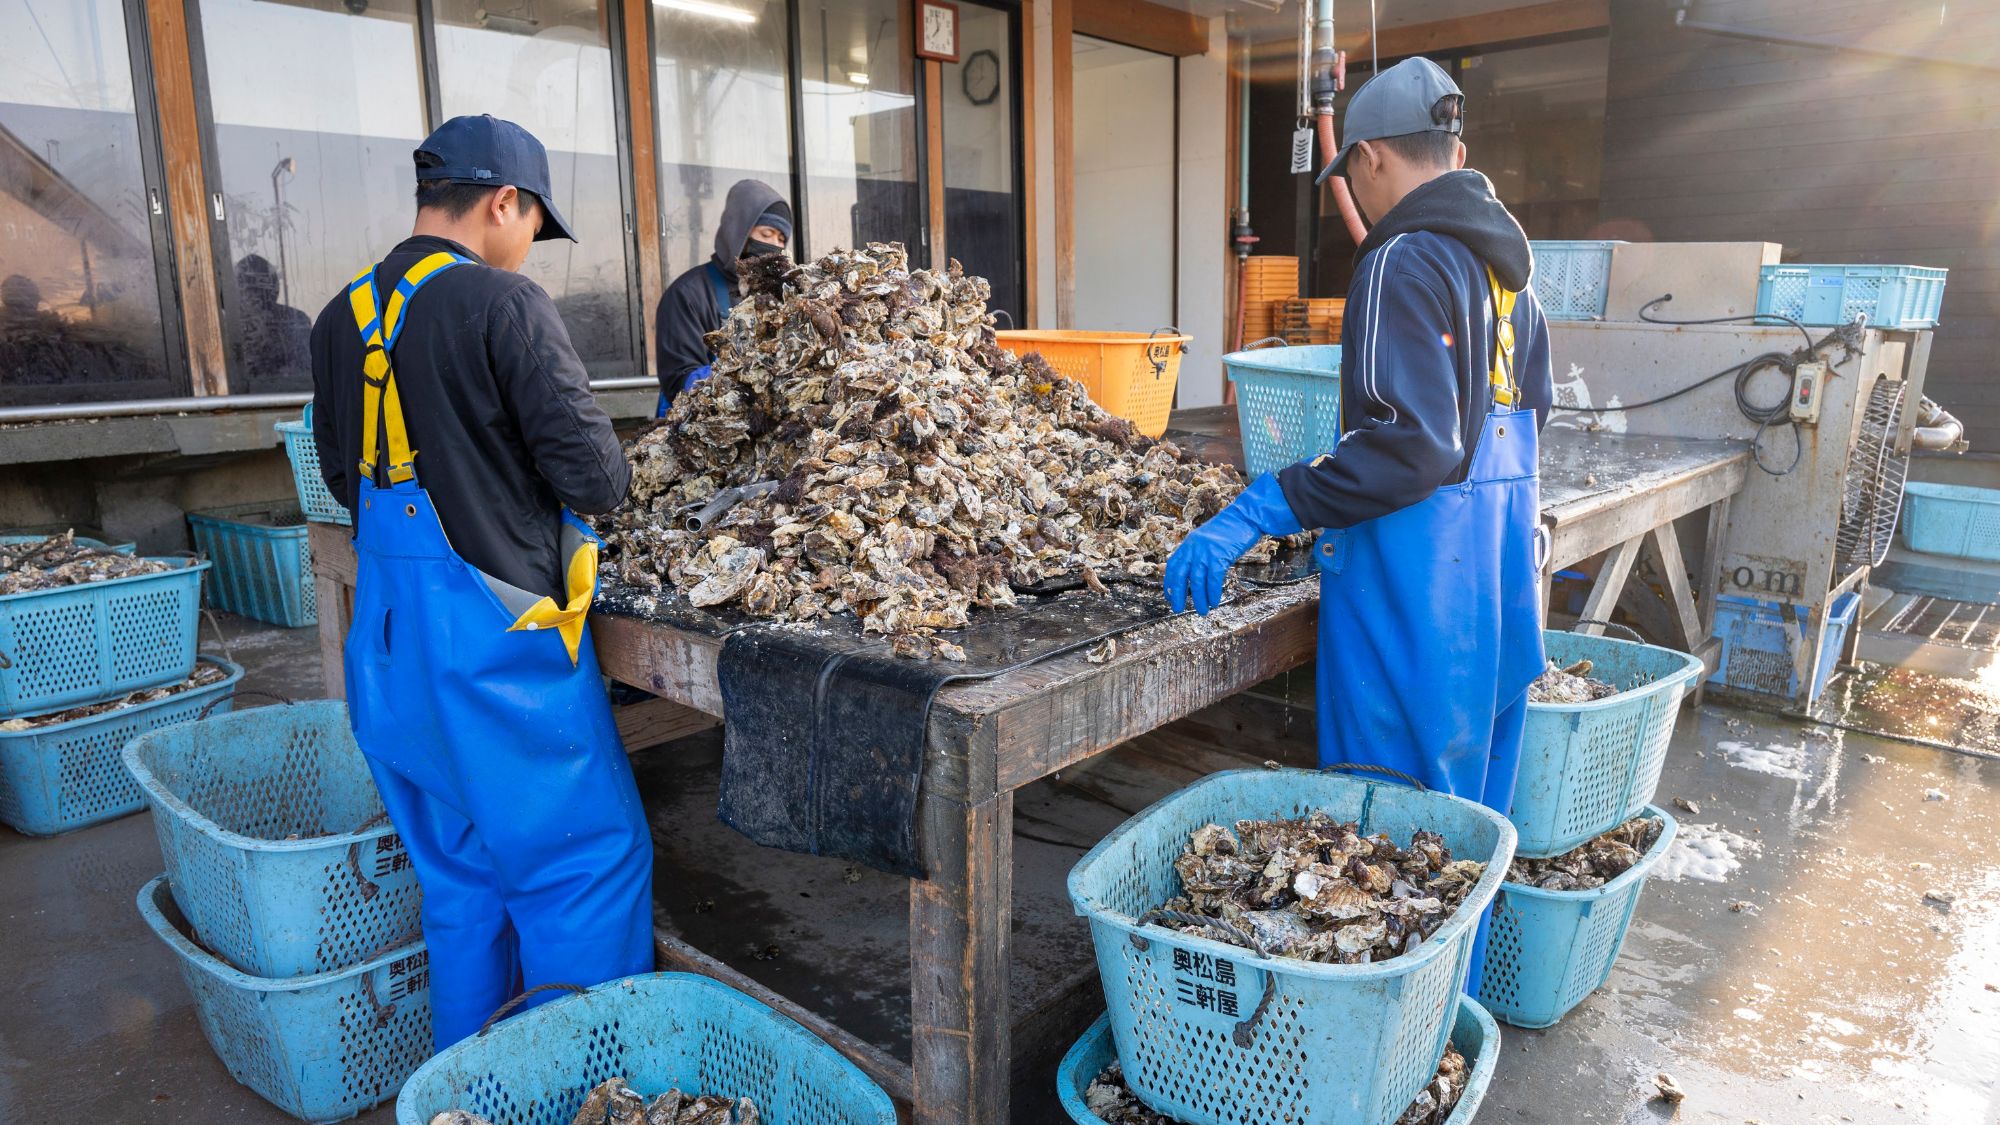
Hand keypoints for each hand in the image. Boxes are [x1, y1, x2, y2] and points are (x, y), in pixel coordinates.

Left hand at [1162, 475, 1302, 614]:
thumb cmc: (1230, 529)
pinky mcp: (1220, 556)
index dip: (1169, 582)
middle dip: (1178, 595)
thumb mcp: (1207, 539)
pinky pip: (1213, 579)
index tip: (1169, 596)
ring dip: (1199, 598)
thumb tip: (1194, 573)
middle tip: (1178, 610)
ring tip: (1202, 611)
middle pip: (1180, 575)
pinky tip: (1214, 601)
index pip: (1173, 565)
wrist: (1246, 516)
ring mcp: (1206, 551)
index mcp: (1189, 543)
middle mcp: (1194, 547)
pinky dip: (1213, 593)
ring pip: (1197, 581)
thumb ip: (1199, 552)